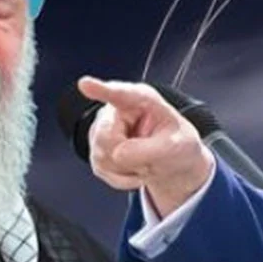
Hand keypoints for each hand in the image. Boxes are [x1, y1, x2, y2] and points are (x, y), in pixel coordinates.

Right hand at [77, 76, 214, 217]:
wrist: (172, 161)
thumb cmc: (177, 144)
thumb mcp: (177, 147)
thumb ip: (150, 150)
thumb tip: (117, 155)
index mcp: (141, 99)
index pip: (120, 94)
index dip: (101, 89)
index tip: (85, 84)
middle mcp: (116, 109)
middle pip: (106, 137)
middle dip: (128, 156)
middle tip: (150, 159)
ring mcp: (102, 129)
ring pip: (101, 155)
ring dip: (127, 168)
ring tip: (144, 160)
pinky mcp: (96, 148)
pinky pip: (101, 168)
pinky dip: (122, 177)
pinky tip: (135, 168)